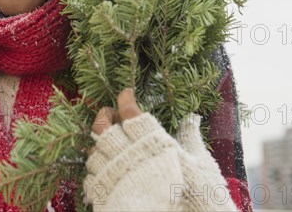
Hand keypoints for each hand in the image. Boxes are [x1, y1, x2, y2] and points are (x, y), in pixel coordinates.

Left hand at [83, 89, 237, 211]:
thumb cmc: (197, 196)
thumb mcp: (200, 164)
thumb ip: (191, 138)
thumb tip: (192, 117)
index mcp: (152, 143)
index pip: (130, 112)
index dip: (125, 99)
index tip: (126, 94)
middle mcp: (129, 156)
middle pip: (104, 128)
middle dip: (105, 116)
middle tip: (110, 113)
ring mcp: (114, 176)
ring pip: (95, 151)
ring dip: (100, 145)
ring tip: (108, 143)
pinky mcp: (106, 196)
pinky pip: (91, 177)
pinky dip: (96, 170)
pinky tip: (105, 168)